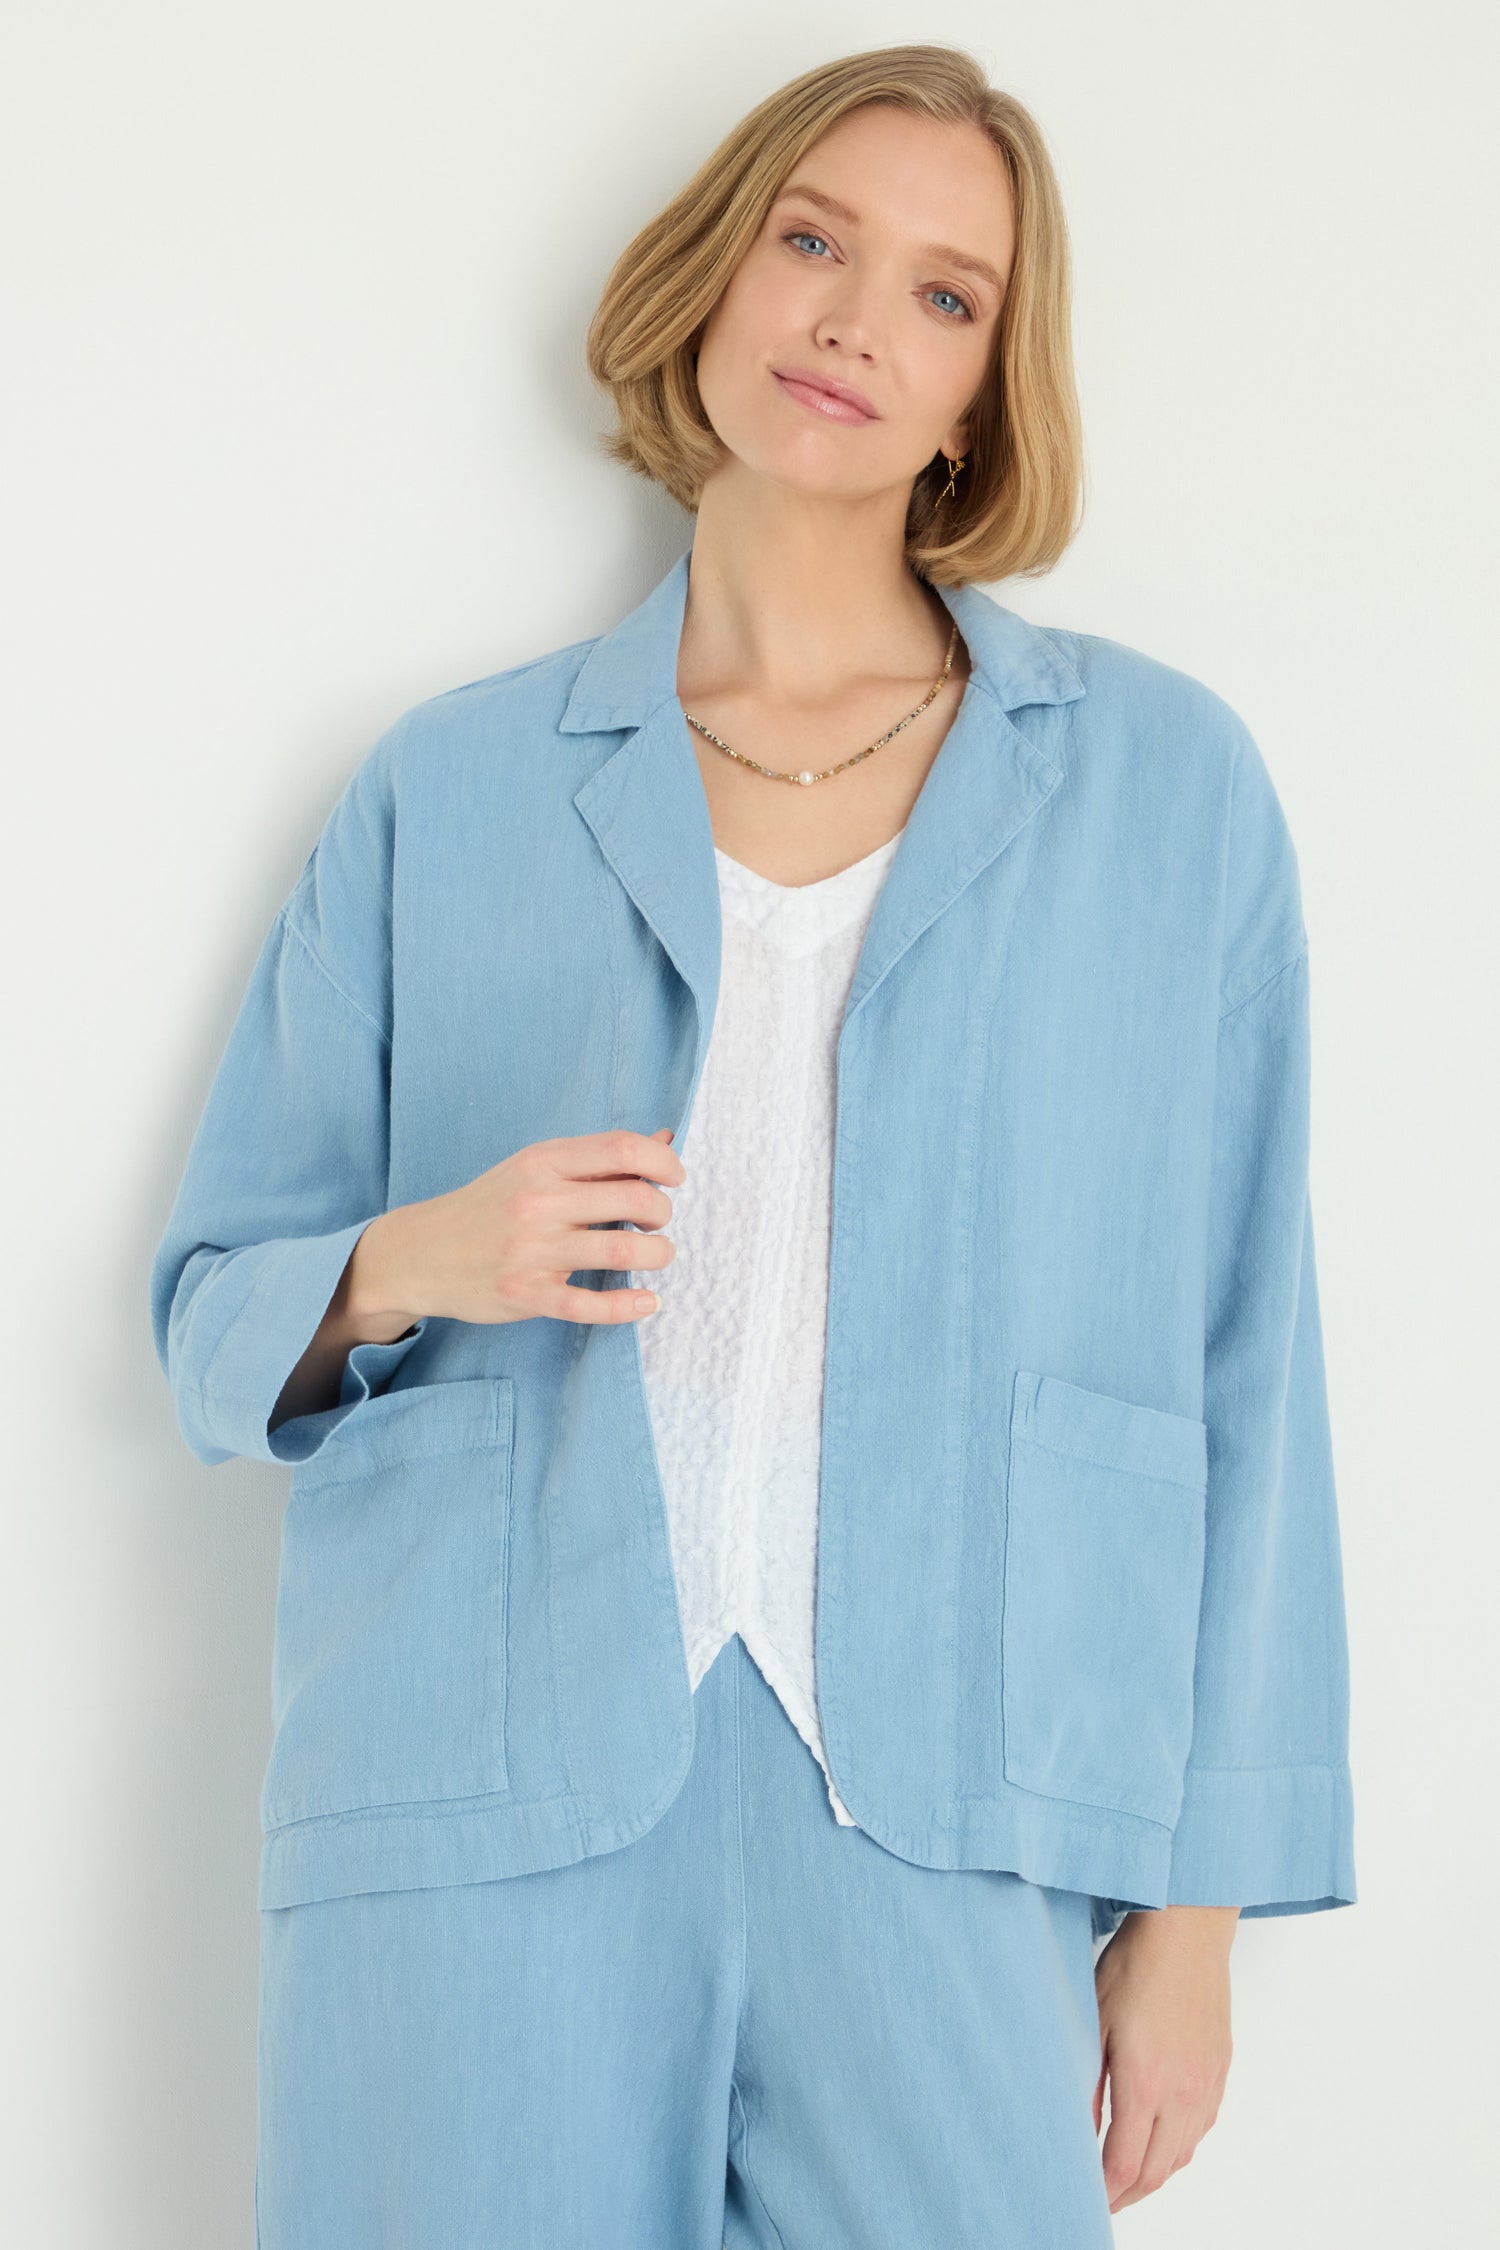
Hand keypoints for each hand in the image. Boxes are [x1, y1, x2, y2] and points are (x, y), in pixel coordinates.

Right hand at [352, 1126, 684, 1329]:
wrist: (421, 1253)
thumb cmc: (491, 1206)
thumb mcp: (536, 1167)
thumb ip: (598, 1159)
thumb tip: (664, 1142)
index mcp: (543, 1160)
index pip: (623, 1149)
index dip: (664, 1163)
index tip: (674, 1178)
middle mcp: (540, 1201)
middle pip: (635, 1199)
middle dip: (663, 1212)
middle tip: (656, 1222)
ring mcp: (533, 1250)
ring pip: (623, 1251)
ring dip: (658, 1254)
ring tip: (655, 1255)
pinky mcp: (528, 1294)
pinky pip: (592, 1306)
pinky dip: (631, 1306)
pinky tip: (647, 1301)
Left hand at [1092, 1904, 1237, 2211]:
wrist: (1188, 1930)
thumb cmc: (1137, 1966)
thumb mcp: (1093, 2021)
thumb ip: (1086, 2085)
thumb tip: (1077, 2133)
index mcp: (1147, 2085)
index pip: (1126, 2165)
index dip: (1105, 2193)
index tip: (1086, 2201)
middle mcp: (1183, 2094)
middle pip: (1157, 2171)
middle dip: (1127, 2194)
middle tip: (1101, 2200)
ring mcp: (1207, 2085)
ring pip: (1182, 2155)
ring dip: (1154, 2174)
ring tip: (1126, 2177)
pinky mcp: (1220, 2071)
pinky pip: (1201, 2128)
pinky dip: (1178, 2147)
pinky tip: (1161, 2139)